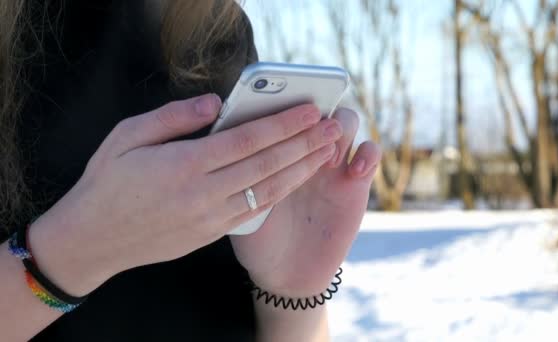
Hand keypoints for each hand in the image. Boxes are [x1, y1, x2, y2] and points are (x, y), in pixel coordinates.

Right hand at [28, 95, 342, 295]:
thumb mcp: (127, 136)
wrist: (94, 239)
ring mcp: (210, 218)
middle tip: (333, 128)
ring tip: (327, 152)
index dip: (284, 124)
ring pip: (268, 190)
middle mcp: (204, 193)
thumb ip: (174, 117)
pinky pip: (255, 211)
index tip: (310, 111)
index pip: (248, 140)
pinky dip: (280, 192)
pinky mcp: (211, 234)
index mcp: (185, 165)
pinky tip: (297, 179)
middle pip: (267, 164)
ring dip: (302, 169)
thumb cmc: (107, 182)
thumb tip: (216, 104)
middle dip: (305, 144)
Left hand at [231, 108, 380, 296]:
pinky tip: (353, 169)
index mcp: (278, 150)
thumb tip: (225, 132)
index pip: (286, 110)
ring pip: (347, 123)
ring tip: (329, 149)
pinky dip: (368, 154)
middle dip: (316, 110)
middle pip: (320, 108)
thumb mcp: (241, 201)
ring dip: (341, 128)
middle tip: (308, 124)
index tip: (280, 101)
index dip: (285, 101)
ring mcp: (333, 166)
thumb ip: (240, 170)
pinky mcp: (356, 185)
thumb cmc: (257, 236)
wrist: (284, 273)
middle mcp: (306, 151)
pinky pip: (371, 155)